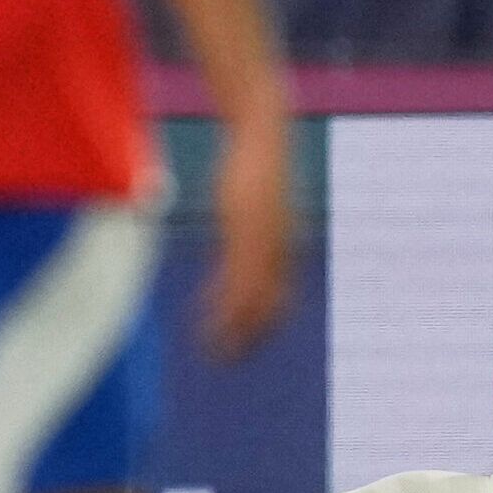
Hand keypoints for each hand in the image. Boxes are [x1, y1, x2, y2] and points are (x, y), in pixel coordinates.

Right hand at [207, 114, 290, 355]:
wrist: (263, 133)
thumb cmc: (255, 165)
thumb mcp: (251, 201)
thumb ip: (248, 226)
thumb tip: (237, 236)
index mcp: (284, 244)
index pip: (278, 296)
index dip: (263, 323)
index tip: (243, 342)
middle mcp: (281, 248)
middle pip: (270, 305)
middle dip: (250, 335)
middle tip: (228, 359)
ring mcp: (265, 241)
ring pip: (252, 299)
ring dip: (233, 330)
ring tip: (213, 351)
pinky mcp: (246, 231)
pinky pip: (236, 278)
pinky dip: (224, 306)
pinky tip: (208, 321)